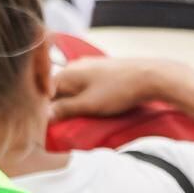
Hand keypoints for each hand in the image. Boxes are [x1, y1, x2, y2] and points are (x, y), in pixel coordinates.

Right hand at [48, 50, 193, 119]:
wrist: (150, 76)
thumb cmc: (119, 91)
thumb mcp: (89, 104)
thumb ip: (64, 109)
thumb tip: (43, 115)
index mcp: (66, 73)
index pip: (43, 93)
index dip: (43, 110)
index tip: (46, 125)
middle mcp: (74, 66)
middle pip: (56, 90)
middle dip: (57, 106)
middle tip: (61, 124)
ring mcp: (88, 67)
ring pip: (71, 88)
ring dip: (71, 103)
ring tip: (77, 117)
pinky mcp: (101, 71)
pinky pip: (84, 85)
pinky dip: (83, 96)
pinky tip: (90, 106)